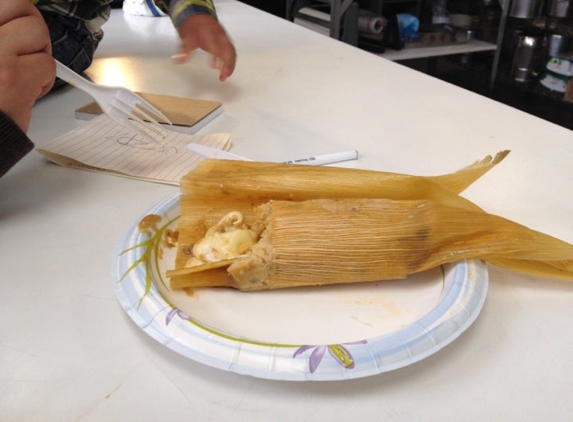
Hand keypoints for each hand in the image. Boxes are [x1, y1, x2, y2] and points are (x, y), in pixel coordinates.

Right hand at [0, 0, 54, 131]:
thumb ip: (3, 36)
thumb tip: (16, 19)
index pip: (8, 2)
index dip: (18, 12)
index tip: (19, 26)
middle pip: (20, 6)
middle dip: (32, 26)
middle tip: (28, 46)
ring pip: (37, 33)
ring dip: (40, 54)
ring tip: (25, 72)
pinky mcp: (14, 77)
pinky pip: (47, 64)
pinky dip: (45, 79)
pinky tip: (29, 90)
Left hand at [174, 14, 235, 81]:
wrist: (196, 14)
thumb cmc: (192, 25)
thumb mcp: (186, 37)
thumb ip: (185, 50)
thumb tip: (178, 60)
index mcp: (210, 34)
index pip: (217, 46)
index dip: (216, 57)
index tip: (213, 67)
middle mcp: (219, 35)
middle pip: (229, 51)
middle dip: (228, 65)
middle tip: (223, 76)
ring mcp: (223, 37)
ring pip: (232, 52)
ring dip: (230, 65)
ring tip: (224, 75)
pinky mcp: (225, 40)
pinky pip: (231, 51)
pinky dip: (229, 61)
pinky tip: (223, 69)